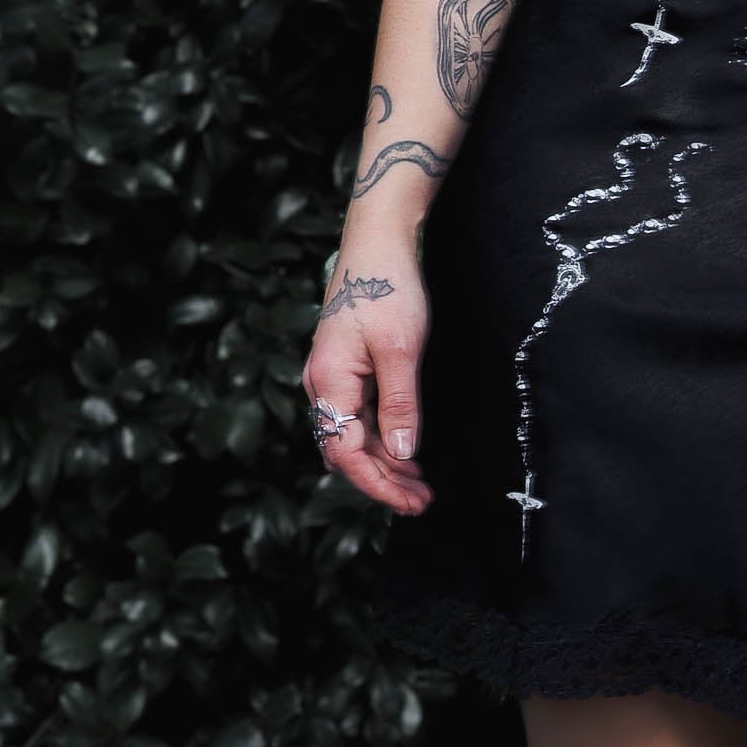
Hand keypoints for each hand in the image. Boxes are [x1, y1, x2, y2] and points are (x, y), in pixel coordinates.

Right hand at [300, 241, 431, 513]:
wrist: (378, 244)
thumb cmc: (388, 288)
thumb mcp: (401, 349)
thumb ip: (400, 404)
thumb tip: (403, 453)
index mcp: (329, 382)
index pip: (347, 451)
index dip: (378, 483)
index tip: (410, 502)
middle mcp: (323, 385)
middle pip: (347, 450)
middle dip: (384, 480)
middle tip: (423, 502)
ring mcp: (332, 379)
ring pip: (354, 436)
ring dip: (386, 463)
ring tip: (421, 486)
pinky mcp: (346, 371)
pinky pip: (360, 417)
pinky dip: (383, 439)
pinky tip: (407, 452)